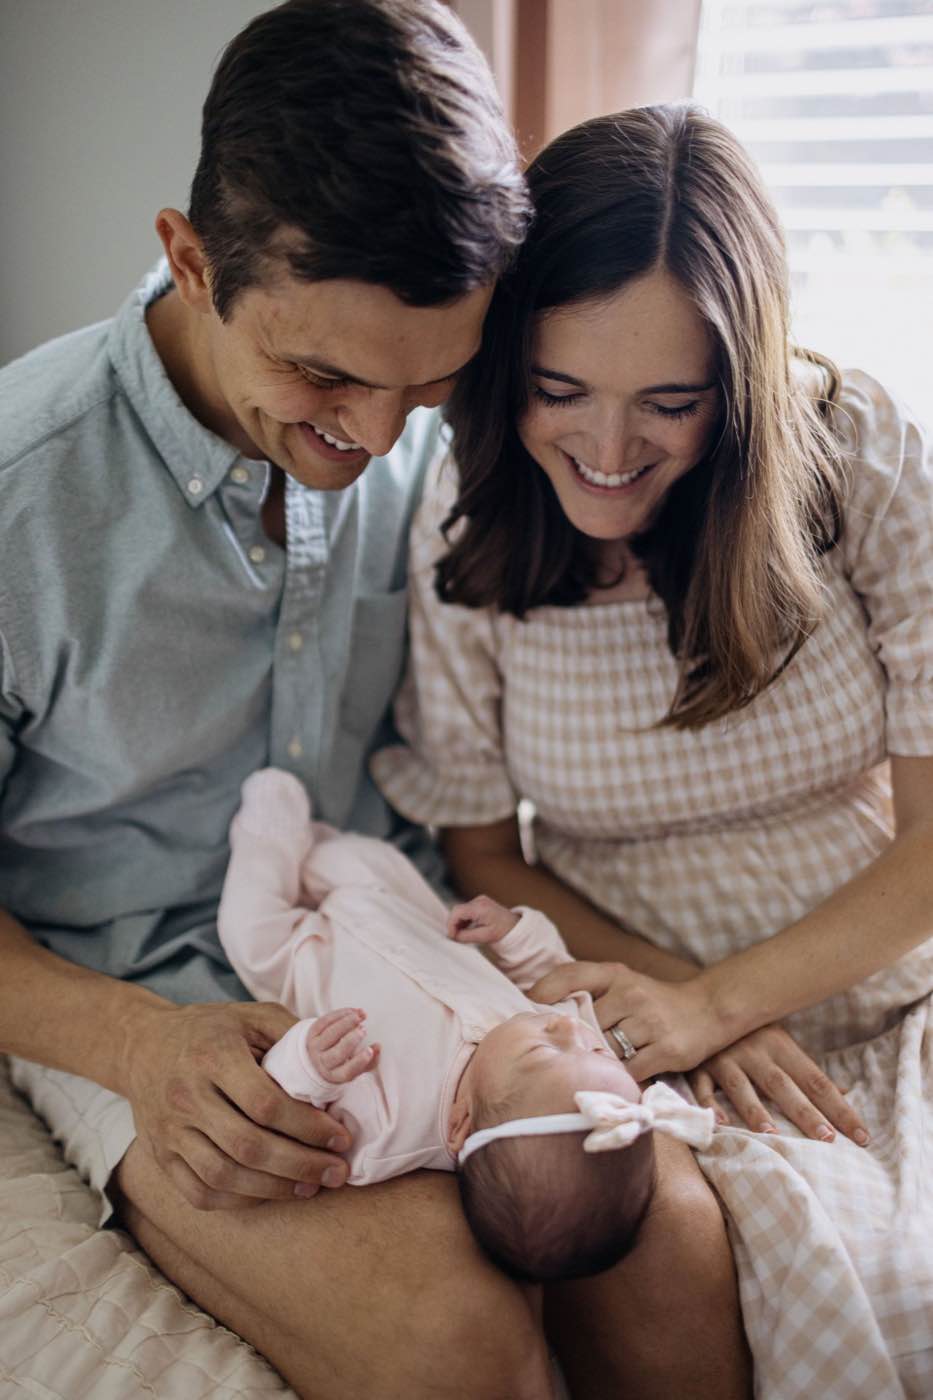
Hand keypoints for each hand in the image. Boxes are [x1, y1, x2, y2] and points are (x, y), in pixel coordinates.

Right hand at [121, 999, 354, 1210]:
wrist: (144, 1045)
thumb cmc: (212, 1029)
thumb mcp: (253, 1016)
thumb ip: (297, 1035)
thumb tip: (351, 1058)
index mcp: (213, 1056)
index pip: (265, 1103)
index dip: (308, 1126)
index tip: (340, 1137)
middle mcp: (186, 1096)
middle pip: (248, 1146)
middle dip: (300, 1165)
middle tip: (337, 1172)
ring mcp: (170, 1131)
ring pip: (223, 1176)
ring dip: (275, 1189)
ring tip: (312, 1187)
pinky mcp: (161, 1157)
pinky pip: (200, 1193)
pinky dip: (239, 1201)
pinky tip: (272, 1192)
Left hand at [306, 1008, 379, 1083]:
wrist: (315, 1056)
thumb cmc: (341, 1062)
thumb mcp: (354, 1067)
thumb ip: (370, 1061)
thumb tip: (378, 1047)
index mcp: (335, 1074)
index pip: (347, 1072)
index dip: (359, 1061)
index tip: (369, 1050)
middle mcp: (323, 1062)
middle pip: (337, 1053)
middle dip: (351, 1040)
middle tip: (363, 1030)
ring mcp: (315, 1047)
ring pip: (330, 1034)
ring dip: (346, 1023)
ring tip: (359, 1016)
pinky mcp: (311, 1033)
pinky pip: (324, 1021)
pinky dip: (339, 1014)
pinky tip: (351, 1011)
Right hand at [447, 894, 518, 944]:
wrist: (516, 926)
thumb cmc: (503, 931)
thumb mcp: (485, 937)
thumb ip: (467, 936)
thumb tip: (454, 936)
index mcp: (480, 907)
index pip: (457, 911)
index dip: (451, 924)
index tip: (451, 936)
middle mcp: (479, 900)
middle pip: (458, 910)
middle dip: (454, 924)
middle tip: (456, 937)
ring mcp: (479, 900)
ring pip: (461, 910)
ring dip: (459, 923)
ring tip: (462, 935)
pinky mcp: (480, 903)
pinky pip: (466, 910)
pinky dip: (464, 920)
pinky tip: (467, 929)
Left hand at [528, 960, 724, 1079]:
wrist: (707, 1009)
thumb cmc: (653, 1000)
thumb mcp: (621, 982)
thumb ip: (585, 987)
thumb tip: (537, 1002)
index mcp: (617, 975)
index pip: (573, 975)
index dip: (547, 990)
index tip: (530, 1005)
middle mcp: (633, 994)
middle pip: (585, 1025)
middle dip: (575, 1040)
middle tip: (568, 1052)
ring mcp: (651, 1022)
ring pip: (606, 1051)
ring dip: (599, 1062)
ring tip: (597, 1066)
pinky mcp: (667, 1050)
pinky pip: (630, 1072)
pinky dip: (620, 1079)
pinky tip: (618, 1078)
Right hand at [688, 1024, 870, 1145]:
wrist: (702, 1003)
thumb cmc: (749, 1030)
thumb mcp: (780, 1043)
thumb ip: (806, 1071)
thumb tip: (845, 1093)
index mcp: (780, 1045)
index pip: (816, 1081)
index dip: (839, 1108)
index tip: (861, 1136)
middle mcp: (755, 1050)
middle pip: (783, 1085)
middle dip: (805, 1112)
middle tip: (827, 1139)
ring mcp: (724, 1057)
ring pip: (741, 1085)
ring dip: (755, 1110)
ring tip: (773, 1135)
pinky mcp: (698, 1064)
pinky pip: (702, 1085)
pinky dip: (709, 1103)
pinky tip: (720, 1123)